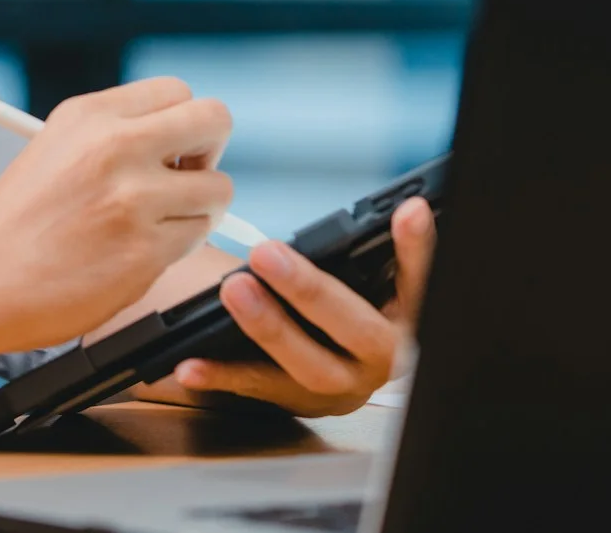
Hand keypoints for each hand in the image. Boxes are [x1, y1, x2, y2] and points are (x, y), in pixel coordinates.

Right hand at [0, 77, 234, 357]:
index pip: (178, 92)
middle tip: (185, 180)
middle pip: (214, 120)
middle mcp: (115, 145)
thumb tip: (185, 144)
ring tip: (152, 227)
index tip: (170, 150)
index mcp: (90, 114)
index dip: (183, 123)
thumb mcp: (56, 148)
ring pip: (218, 190)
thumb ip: (116, 135)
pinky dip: (178, 247)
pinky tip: (135, 254)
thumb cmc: (17, 221)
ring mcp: (132, 198)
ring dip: (197, 211)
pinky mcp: (143, 250)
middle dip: (210, 153)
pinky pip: (198, 237)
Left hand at [171, 195, 435, 415]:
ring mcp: (342, 388)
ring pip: (311, 368)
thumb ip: (376, 250)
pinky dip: (222, 376)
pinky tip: (189, 366)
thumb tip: (402, 207)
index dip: (417, 249)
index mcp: (407, 319)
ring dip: (270, 328)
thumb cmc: (347, 299)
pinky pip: (258, 390)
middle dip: (311, 291)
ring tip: (234, 290)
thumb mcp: (368, 273)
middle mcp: (381, 359)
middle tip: (266, 254)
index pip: (421, 282)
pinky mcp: (300, 404)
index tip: (408, 210)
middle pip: (357, 332)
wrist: (328, 357)